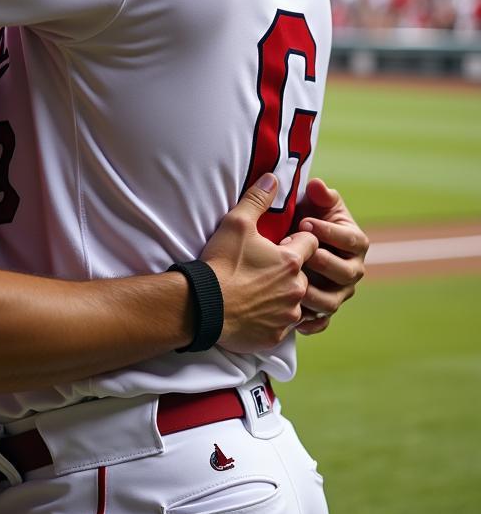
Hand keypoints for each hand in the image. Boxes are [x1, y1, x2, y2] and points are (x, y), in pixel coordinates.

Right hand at [202, 175, 317, 353]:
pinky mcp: (276, 335)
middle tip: (262, 266)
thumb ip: (257, 199)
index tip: (279, 241)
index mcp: (292, 261)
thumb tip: (272, 178)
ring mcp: (288, 315)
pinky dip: (271, 317)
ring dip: (282, 294)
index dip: (296, 239)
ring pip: (295, 301)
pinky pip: (281, 325)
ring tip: (256, 289)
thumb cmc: (221, 264)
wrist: (203, 306)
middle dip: (290, 269)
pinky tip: (252, 309)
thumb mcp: (236, 224)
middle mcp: (297, 289)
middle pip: (304, 274)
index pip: (310, 242)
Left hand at [291, 178, 368, 335]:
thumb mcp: (312, 205)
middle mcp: (352, 270)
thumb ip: (318, 196)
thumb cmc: (303, 220)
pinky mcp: (324, 310)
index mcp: (355, 242)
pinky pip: (321, 321)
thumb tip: (317, 184)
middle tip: (299, 254)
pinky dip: (310, 323)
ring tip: (294, 285)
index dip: (331, 232)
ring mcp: (339, 292)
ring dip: (315, 295)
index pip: (352, 239)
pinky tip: (296, 321)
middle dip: (323, 263)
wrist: (289, 244)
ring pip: (333, 301)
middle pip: (346, 273)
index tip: (305, 222)